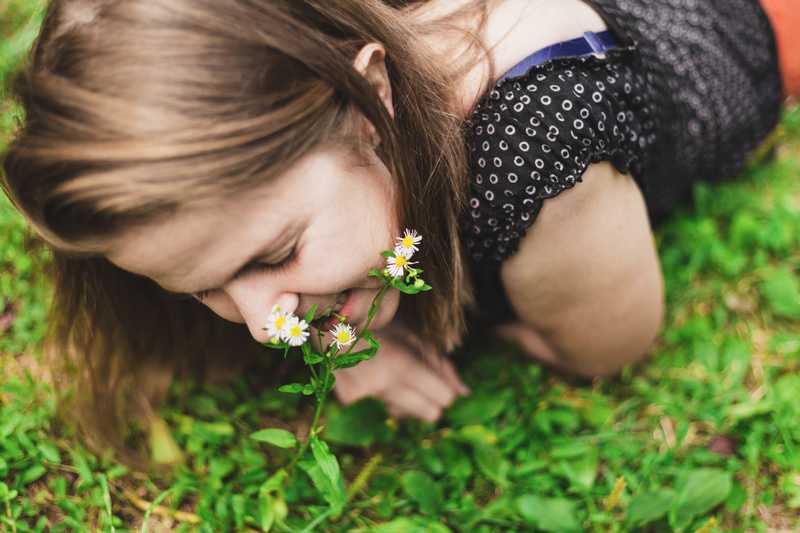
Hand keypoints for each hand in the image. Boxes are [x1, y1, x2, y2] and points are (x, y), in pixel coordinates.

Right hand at [329, 321, 469, 422]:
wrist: (324, 320)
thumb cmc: (374, 320)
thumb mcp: (411, 334)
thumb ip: (440, 364)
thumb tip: (465, 393)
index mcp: (401, 365)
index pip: (444, 397)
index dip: (446, 389)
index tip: (441, 380)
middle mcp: (382, 386)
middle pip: (430, 414)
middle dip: (432, 399)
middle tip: (424, 381)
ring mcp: (363, 396)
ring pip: (406, 413)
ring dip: (407, 397)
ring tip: (395, 371)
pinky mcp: (348, 400)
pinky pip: (382, 406)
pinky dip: (385, 394)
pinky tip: (376, 373)